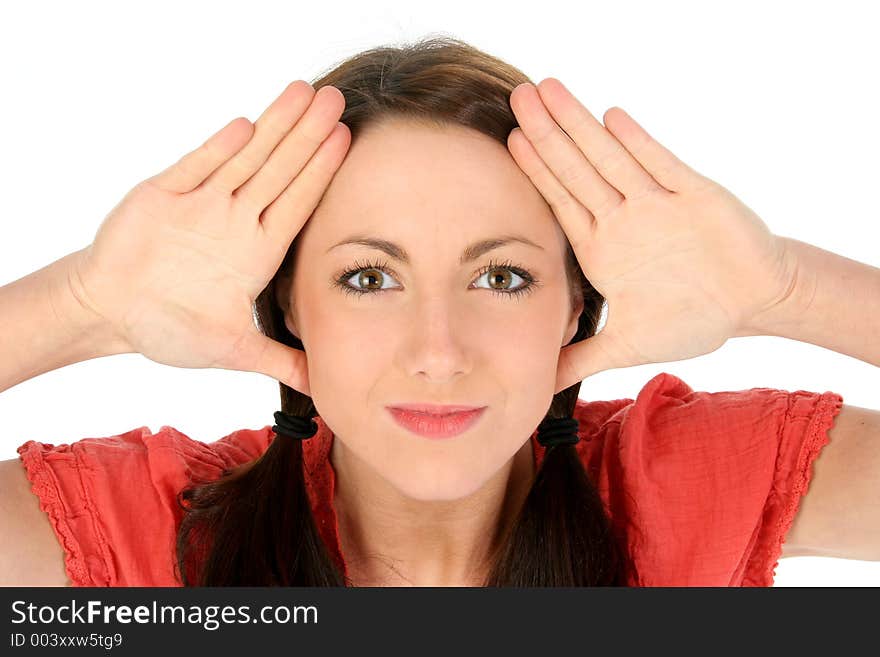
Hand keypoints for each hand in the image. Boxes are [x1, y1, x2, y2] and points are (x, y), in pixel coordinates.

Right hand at [69, 81, 349, 393]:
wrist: (112, 310)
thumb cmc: (170, 326)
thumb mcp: (232, 348)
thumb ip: (278, 361)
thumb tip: (322, 385)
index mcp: (257, 251)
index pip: (298, 204)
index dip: (322, 173)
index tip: (348, 142)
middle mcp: (236, 221)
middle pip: (279, 170)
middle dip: (307, 136)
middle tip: (338, 99)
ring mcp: (202, 205)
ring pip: (245, 159)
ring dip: (273, 127)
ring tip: (303, 92)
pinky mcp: (163, 196)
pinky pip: (195, 167)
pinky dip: (218, 149)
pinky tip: (245, 126)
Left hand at [508, 78, 799, 392]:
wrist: (751, 301)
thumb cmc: (691, 318)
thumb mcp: (628, 345)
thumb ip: (584, 359)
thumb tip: (542, 383)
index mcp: (603, 248)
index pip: (561, 202)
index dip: (535, 172)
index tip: (507, 142)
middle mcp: (624, 218)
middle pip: (577, 170)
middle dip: (547, 134)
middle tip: (515, 95)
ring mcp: (657, 204)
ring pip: (611, 159)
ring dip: (581, 126)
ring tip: (549, 90)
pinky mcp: (696, 196)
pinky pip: (663, 165)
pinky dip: (639, 144)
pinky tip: (612, 118)